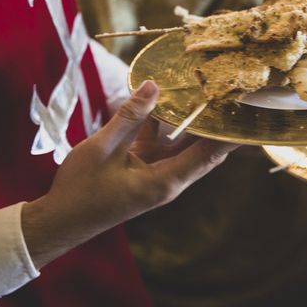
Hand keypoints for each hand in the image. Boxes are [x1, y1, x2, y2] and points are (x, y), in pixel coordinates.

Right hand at [22, 80, 236, 269]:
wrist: (59, 221)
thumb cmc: (80, 190)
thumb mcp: (104, 148)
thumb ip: (131, 116)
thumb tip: (154, 85)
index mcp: (165, 181)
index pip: (209, 155)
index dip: (230, 135)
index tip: (247, 114)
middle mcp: (168, 180)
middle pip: (204, 150)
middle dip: (219, 125)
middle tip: (234, 97)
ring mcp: (157, 174)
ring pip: (184, 144)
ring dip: (192, 122)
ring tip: (208, 93)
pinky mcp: (144, 169)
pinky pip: (163, 143)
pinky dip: (165, 124)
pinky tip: (165, 100)